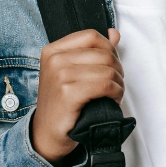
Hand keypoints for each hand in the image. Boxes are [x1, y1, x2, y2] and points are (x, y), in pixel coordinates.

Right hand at [30, 28, 123, 162]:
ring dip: (118, 83)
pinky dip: (116, 92)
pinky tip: (113, 99)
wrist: (46, 132)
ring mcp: (59, 75)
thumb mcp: (73, 71)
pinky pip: (104, 85)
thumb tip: (115, 34)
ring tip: (116, 93)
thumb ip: (94, 51)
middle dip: (117, 69)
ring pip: (107, 70)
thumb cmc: (62, 102)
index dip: (109, 49)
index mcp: (53, 50)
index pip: (92, 36)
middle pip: (103, 53)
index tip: (112, 64)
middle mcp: (54, 59)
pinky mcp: (68, 93)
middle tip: (117, 83)